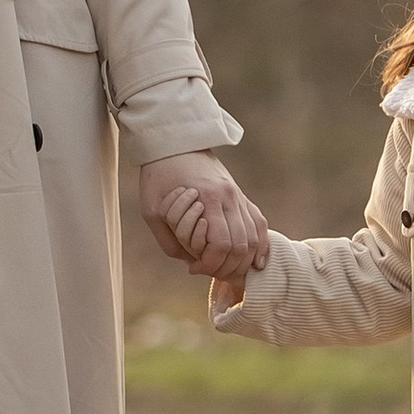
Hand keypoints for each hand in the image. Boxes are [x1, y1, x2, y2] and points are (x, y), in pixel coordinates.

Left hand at [140, 150, 268, 282]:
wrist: (173, 142)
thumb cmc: (158, 176)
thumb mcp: (153, 211)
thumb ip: (170, 241)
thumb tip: (191, 263)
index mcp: (207, 198)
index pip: (221, 245)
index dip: (210, 264)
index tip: (194, 268)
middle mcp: (229, 197)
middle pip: (241, 246)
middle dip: (226, 267)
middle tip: (209, 272)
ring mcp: (238, 195)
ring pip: (254, 238)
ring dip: (243, 261)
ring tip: (224, 269)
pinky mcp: (241, 195)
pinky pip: (259, 224)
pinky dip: (260, 245)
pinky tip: (256, 262)